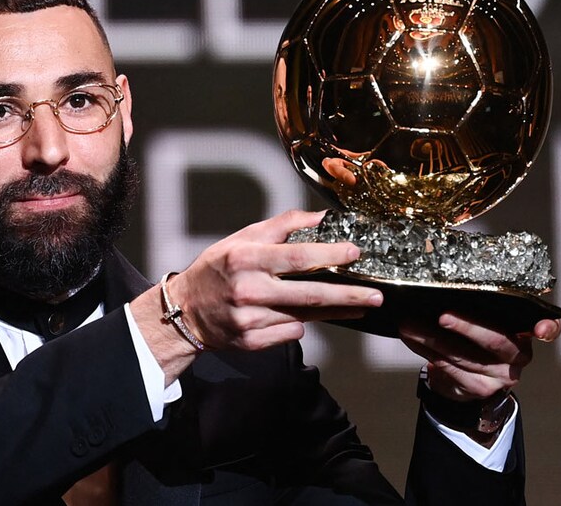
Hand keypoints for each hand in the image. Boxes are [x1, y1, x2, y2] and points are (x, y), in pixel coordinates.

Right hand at [170, 210, 383, 350]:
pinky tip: (298, 316)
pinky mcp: (251, 342)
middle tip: (376, 297)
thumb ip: (281, 227)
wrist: (185, 311)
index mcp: (246, 259)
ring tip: (355, 305)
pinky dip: (299, 324)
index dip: (328, 255)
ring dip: (332, 311)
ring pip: (304, 316)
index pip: (295, 256)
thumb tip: (319, 218)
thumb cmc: (217, 270)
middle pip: (309, 294)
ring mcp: (250, 320)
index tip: (354, 253)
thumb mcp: (241, 239)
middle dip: (347, 296)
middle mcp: (248, 290)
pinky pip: (290, 333)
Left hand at [399, 313, 560, 401]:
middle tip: (442, 316)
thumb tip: (448, 283)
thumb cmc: (479, 340)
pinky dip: (426, 351)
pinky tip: (411, 338)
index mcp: (526, 332)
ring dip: (432, 338)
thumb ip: (486, 307)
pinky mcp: (480, 388)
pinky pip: (449, 368)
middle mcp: (520, 356)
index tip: (540, 328)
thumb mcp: (490, 322)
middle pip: (495, 340)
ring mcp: (501, 376)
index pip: (549, 330)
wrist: (469, 380)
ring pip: (464, 355)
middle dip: (466, 327)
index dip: (547, 328)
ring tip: (410, 324)